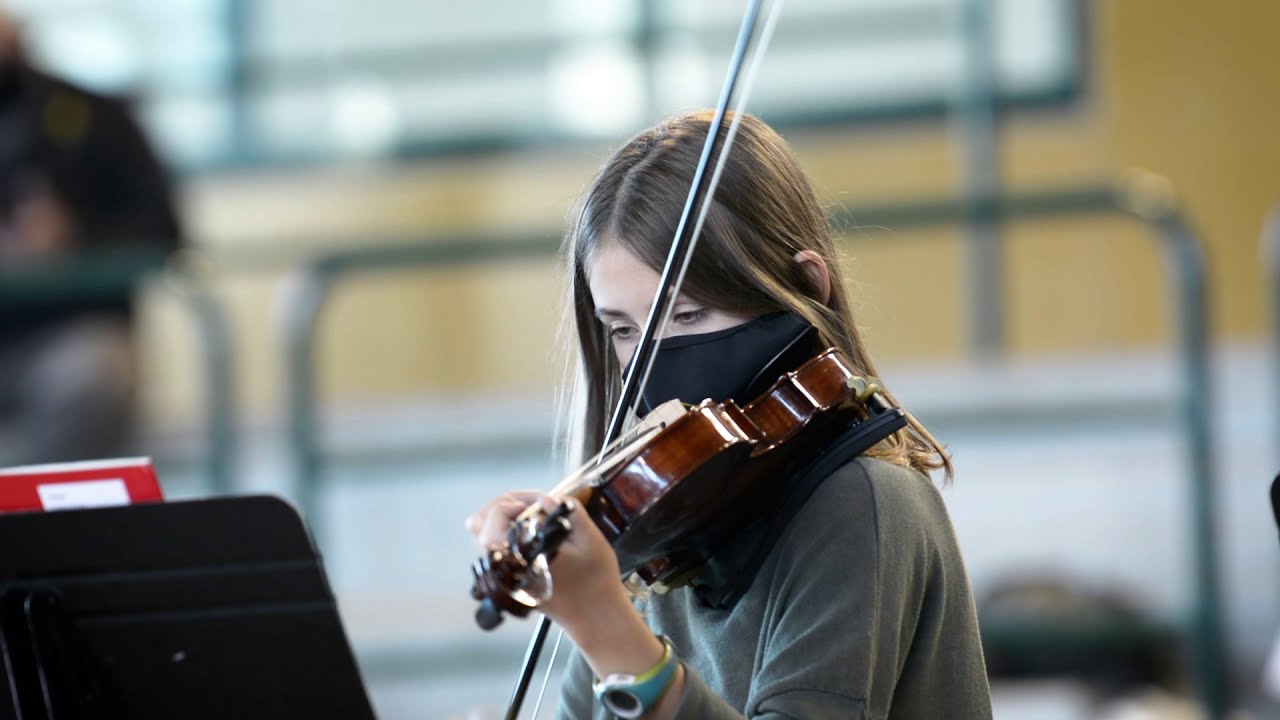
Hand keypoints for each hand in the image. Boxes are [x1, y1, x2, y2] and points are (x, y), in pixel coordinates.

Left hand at [465, 491, 685, 713]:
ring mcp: (504, 575)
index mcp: (520, 556)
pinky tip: (531, 530)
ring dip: (502, 517)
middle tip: (533, 505)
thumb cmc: (596, 580)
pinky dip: (505, 532)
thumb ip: (568, 510)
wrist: (596, 617)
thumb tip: (545, 498)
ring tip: (530, 514)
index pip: (498, 514)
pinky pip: (493, 548)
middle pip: (479, 523)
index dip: (520, 499)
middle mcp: (505, 567)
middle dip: (505, 504)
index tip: (544, 501)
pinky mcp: (509, 578)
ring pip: (482, 536)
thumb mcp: (590, 538)